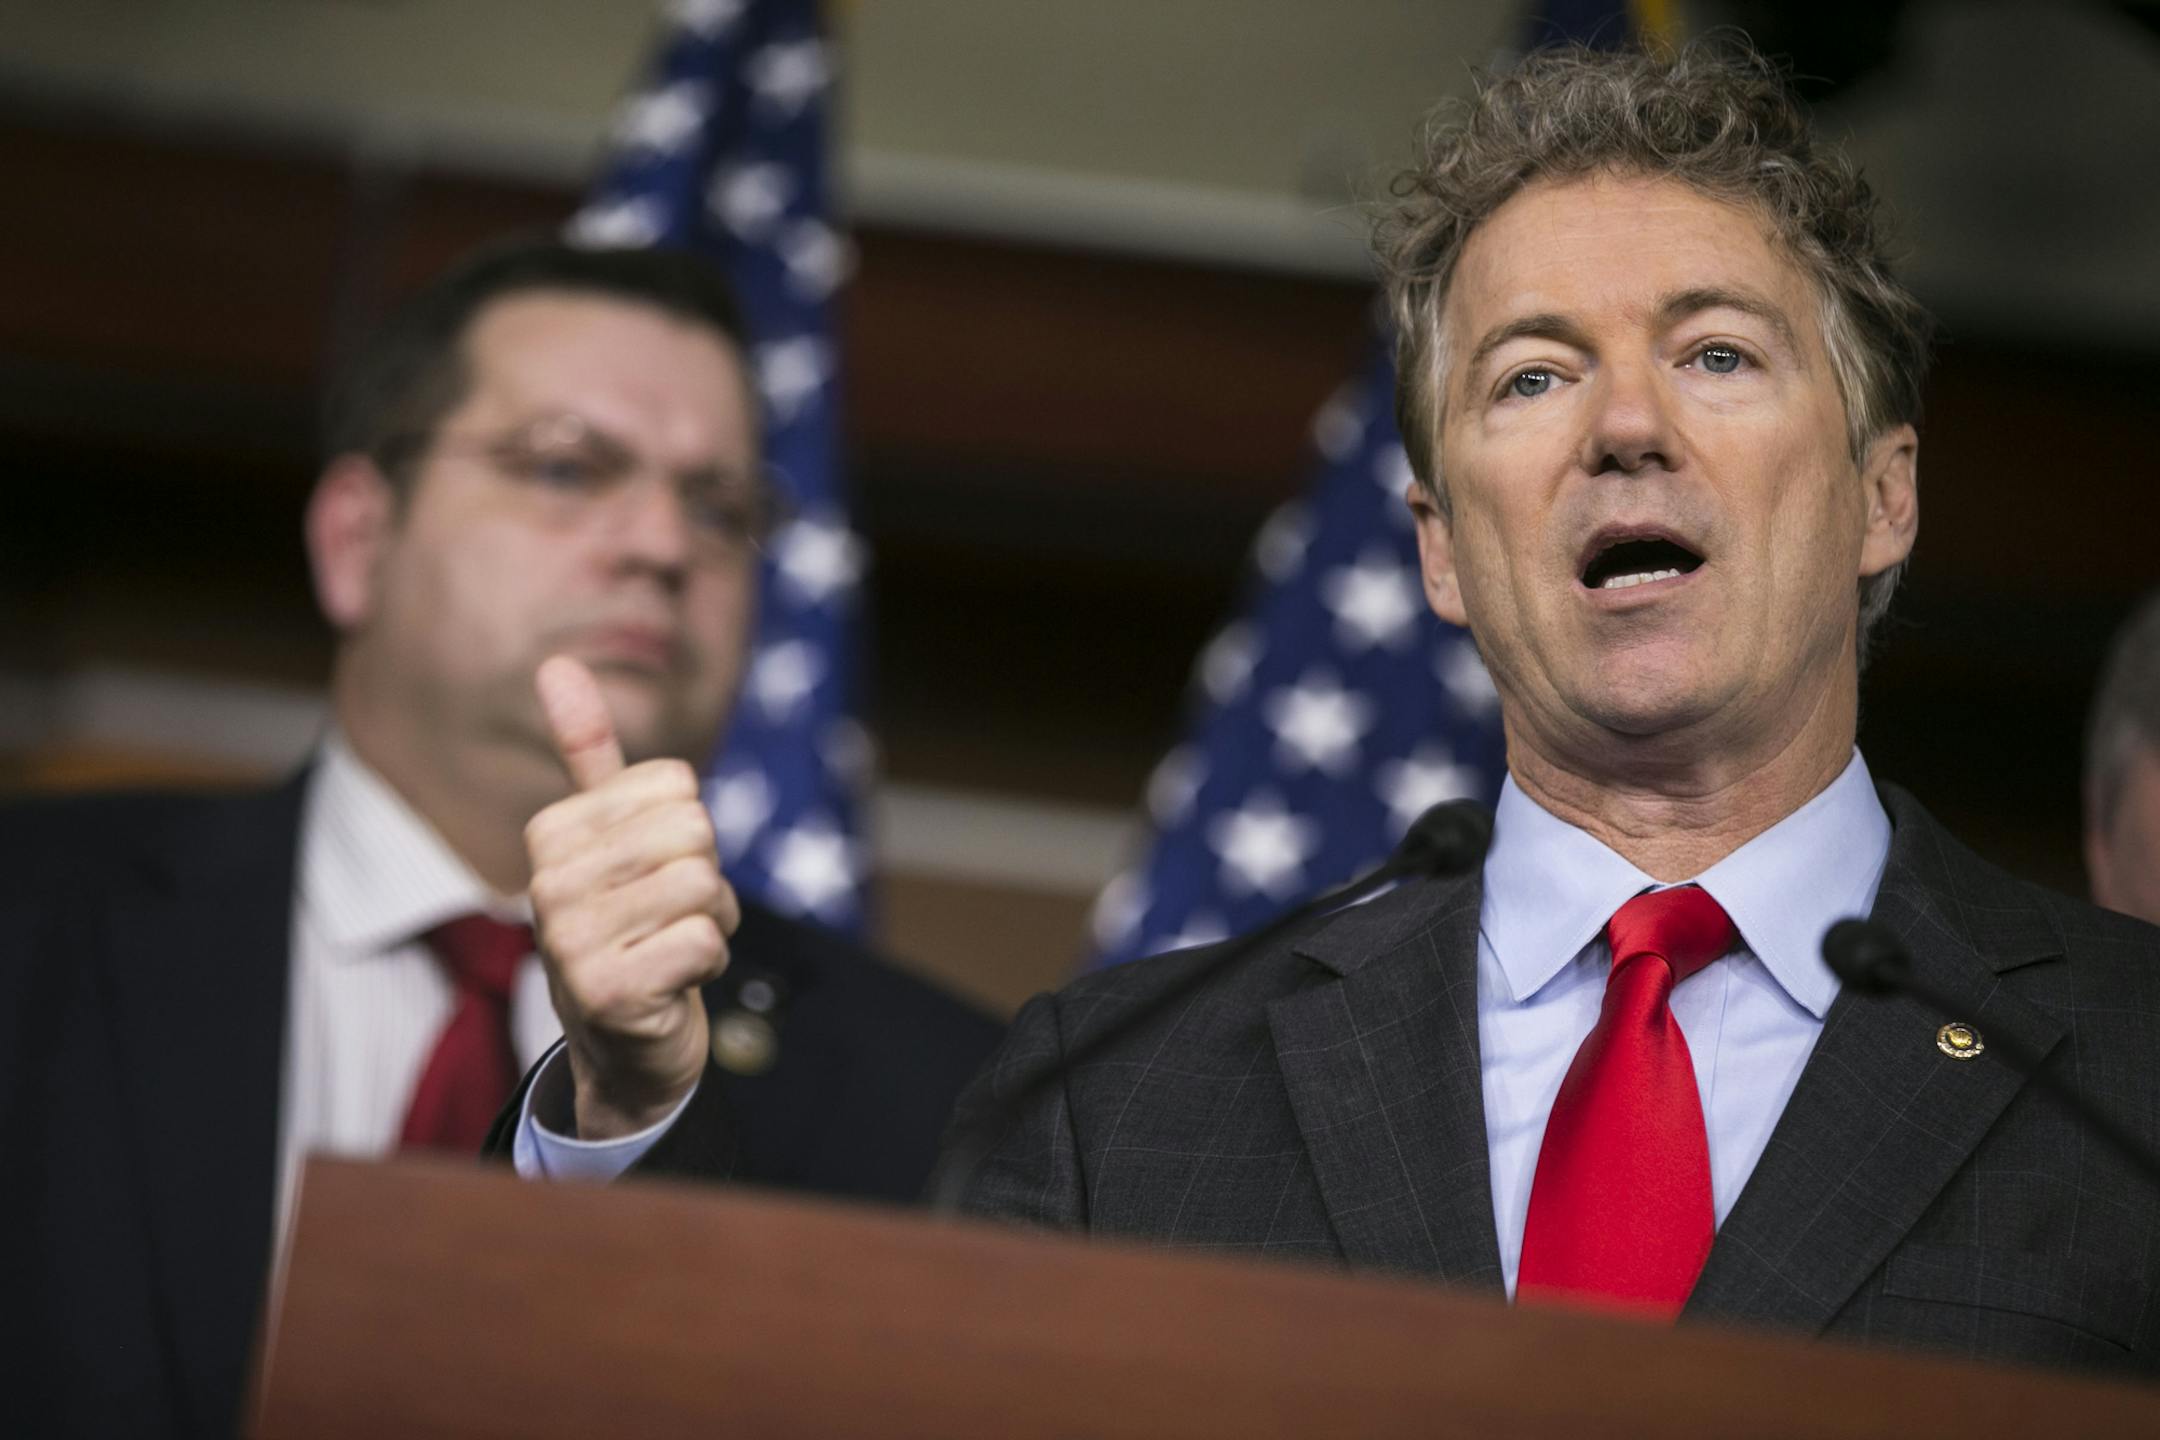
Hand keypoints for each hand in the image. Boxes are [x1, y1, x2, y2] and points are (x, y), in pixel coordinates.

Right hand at [526, 655, 738, 1138]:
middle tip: (671, 917)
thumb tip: (555, 663)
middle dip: (707, 880)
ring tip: (671, 949)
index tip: (654, 875)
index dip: (690, 834)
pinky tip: (672, 985)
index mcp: (551, 833)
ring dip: (712, 924)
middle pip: (695, 833)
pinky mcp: (607, 993)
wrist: (622, 1044)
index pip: (678, 787)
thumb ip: (588, 752)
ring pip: (703, 886)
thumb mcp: (610, 834)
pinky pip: (706, 941)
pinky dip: (710, 964)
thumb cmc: (628, 925)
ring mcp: (571, 941)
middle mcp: (548, 883)